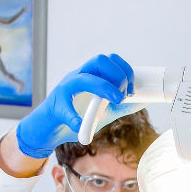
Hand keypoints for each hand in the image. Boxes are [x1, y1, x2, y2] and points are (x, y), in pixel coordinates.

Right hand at [16, 54, 133, 158]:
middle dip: (117, 75)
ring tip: (115, 102)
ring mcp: (64, 90)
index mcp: (90, 76)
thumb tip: (142, 101)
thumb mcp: (103, 112)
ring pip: (82, 79)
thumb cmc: (76, 116)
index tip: (133, 89)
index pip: (109, 60)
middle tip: (122, 96)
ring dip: (103, 88)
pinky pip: (66, 110)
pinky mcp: (55, 107)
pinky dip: (76, 119)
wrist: (48, 130)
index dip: (125, 70)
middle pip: (98, 61)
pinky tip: (82, 127)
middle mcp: (77, 77)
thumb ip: (120, 106)